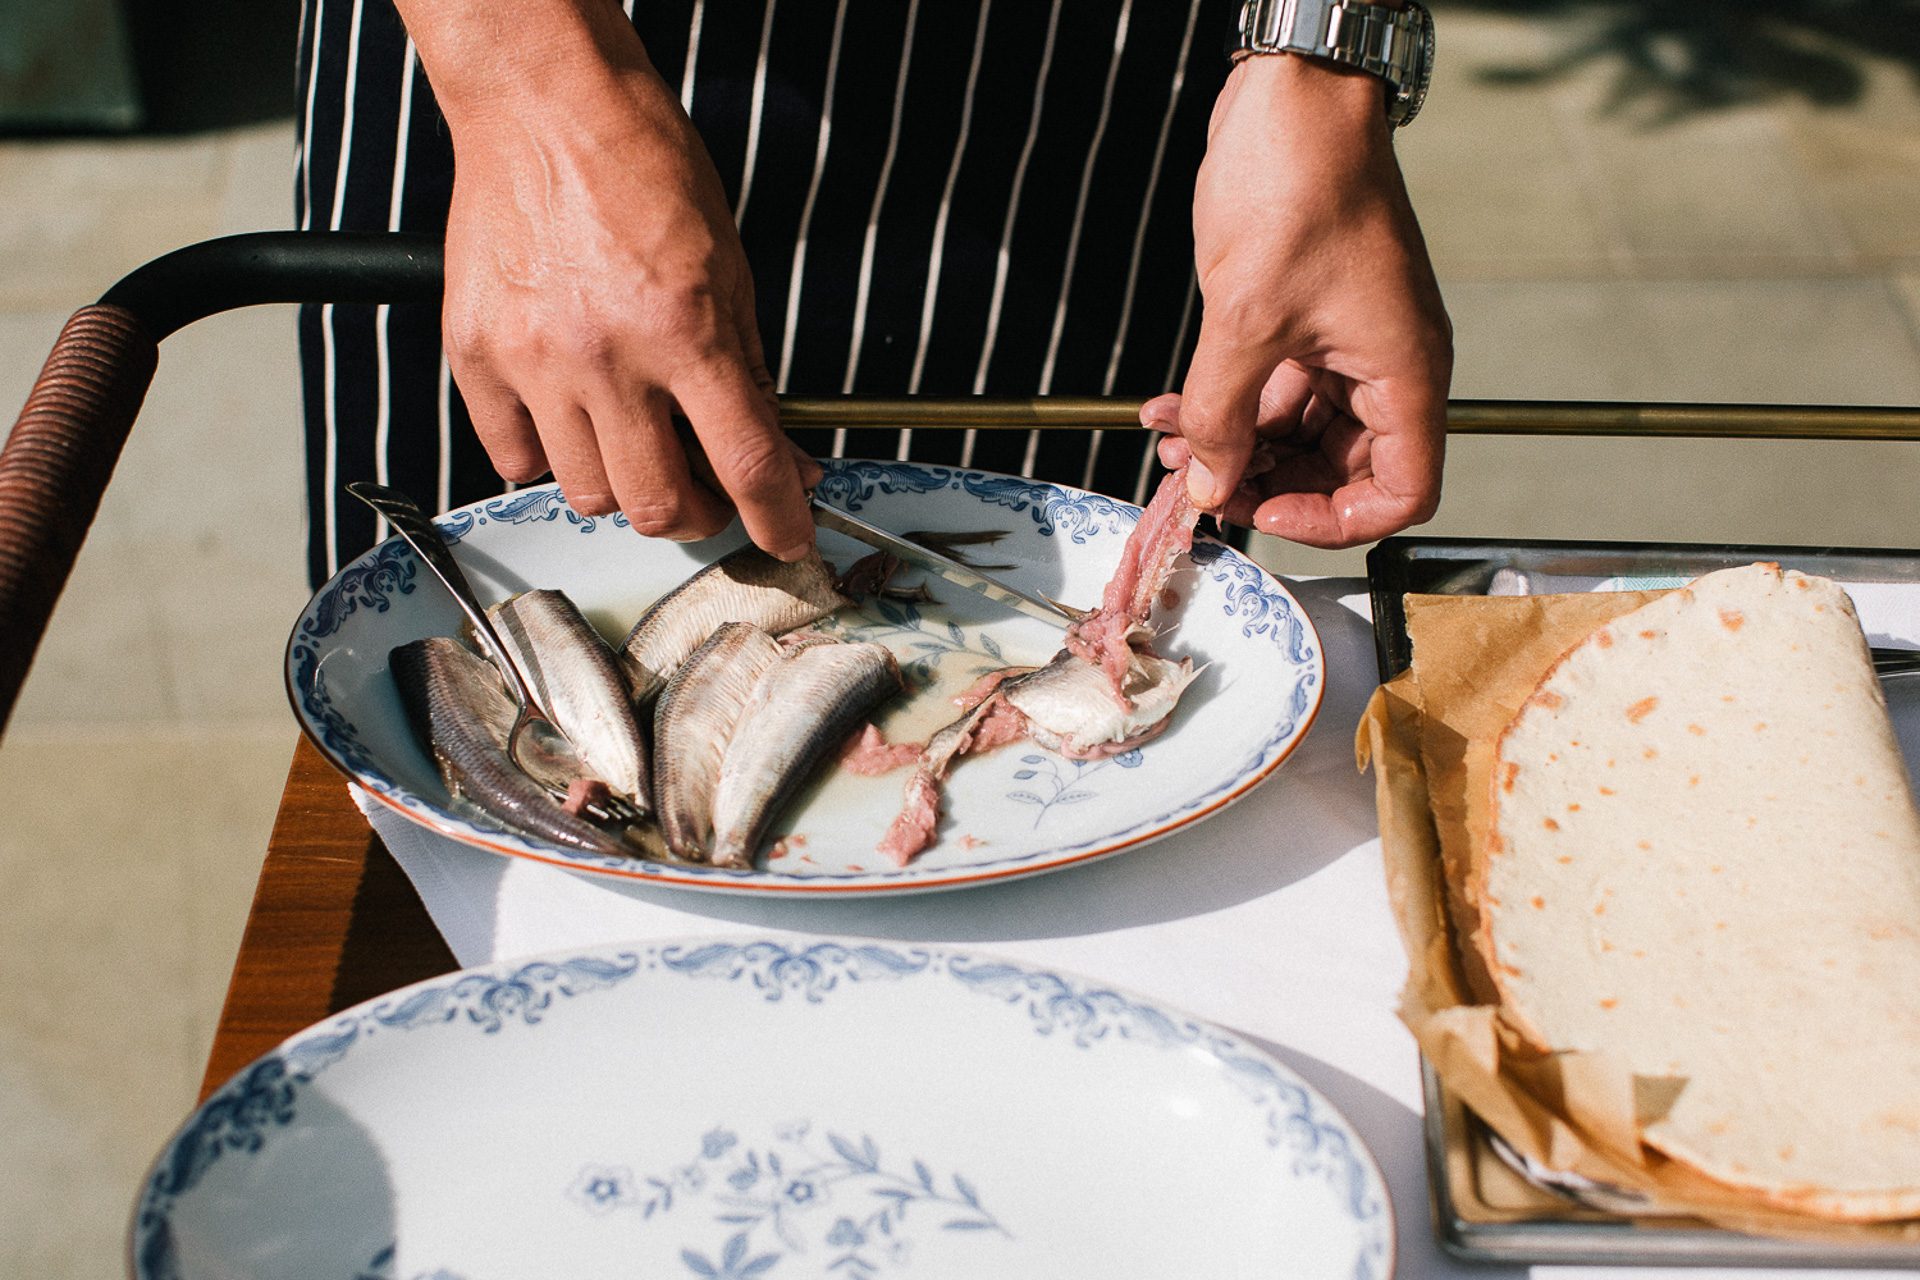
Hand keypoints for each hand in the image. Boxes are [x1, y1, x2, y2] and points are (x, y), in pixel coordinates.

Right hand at [399, 0, 819, 558]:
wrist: (545, 107)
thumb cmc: (642, 168)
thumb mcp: (730, 269)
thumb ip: (751, 373)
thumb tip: (779, 456)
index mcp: (685, 329)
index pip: (746, 463)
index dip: (779, 520)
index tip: (790, 540)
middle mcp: (607, 356)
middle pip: (660, 505)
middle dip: (700, 514)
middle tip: (709, 491)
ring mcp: (534, 361)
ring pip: (588, 496)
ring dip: (626, 487)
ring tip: (636, 441)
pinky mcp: (476, 356)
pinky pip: (514, 459)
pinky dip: (550, 458)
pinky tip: (571, 419)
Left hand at [1152, 53, 1451, 548]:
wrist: (1293, 98)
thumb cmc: (1300, 184)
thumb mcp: (1244, 320)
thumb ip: (1221, 415)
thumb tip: (1209, 485)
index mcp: (1404, 374)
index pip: (1399, 493)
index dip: (1332, 520)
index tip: (1262, 509)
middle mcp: (1386, 366)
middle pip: (1340, 469)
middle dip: (1264, 480)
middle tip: (1199, 482)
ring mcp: (1347, 343)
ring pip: (1297, 430)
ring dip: (1233, 444)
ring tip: (1172, 446)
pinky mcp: (1308, 319)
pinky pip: (1274, 386)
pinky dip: (1225, 403)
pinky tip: (1171, 409)